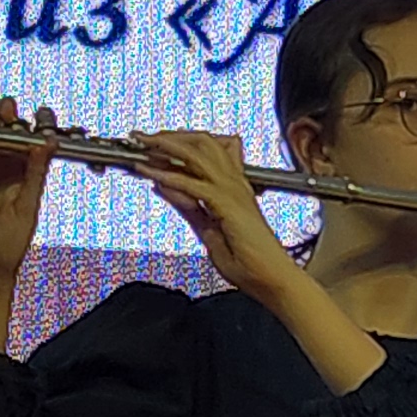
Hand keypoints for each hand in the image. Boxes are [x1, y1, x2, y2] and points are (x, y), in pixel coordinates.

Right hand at [0, 98, 55, 290]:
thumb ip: (34, 174)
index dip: (39, 126)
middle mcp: (5, 172)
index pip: (35, 144)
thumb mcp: (26, 207)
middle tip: (7, 107)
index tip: (42, 113)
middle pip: (6, 136)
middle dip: (7, 117)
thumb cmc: (8, 246)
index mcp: (27, 177)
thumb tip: (47, 143)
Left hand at [126, 129, 301, 296]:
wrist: (273, 280)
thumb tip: (167, 188)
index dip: (178, 144)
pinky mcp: (228, 205)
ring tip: (142, 144)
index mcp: (234, 189)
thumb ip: (189, 209)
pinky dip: (168, 176)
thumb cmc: (251, 265)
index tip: (151, 147)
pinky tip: (150, 174)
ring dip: (166, 146)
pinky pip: (192, 184)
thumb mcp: (209, 232)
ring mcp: (233, 192)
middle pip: (203, 142)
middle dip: (170, 136)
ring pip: (198, 153)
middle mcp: (235, 185)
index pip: (206, 153)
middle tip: (144, 138)